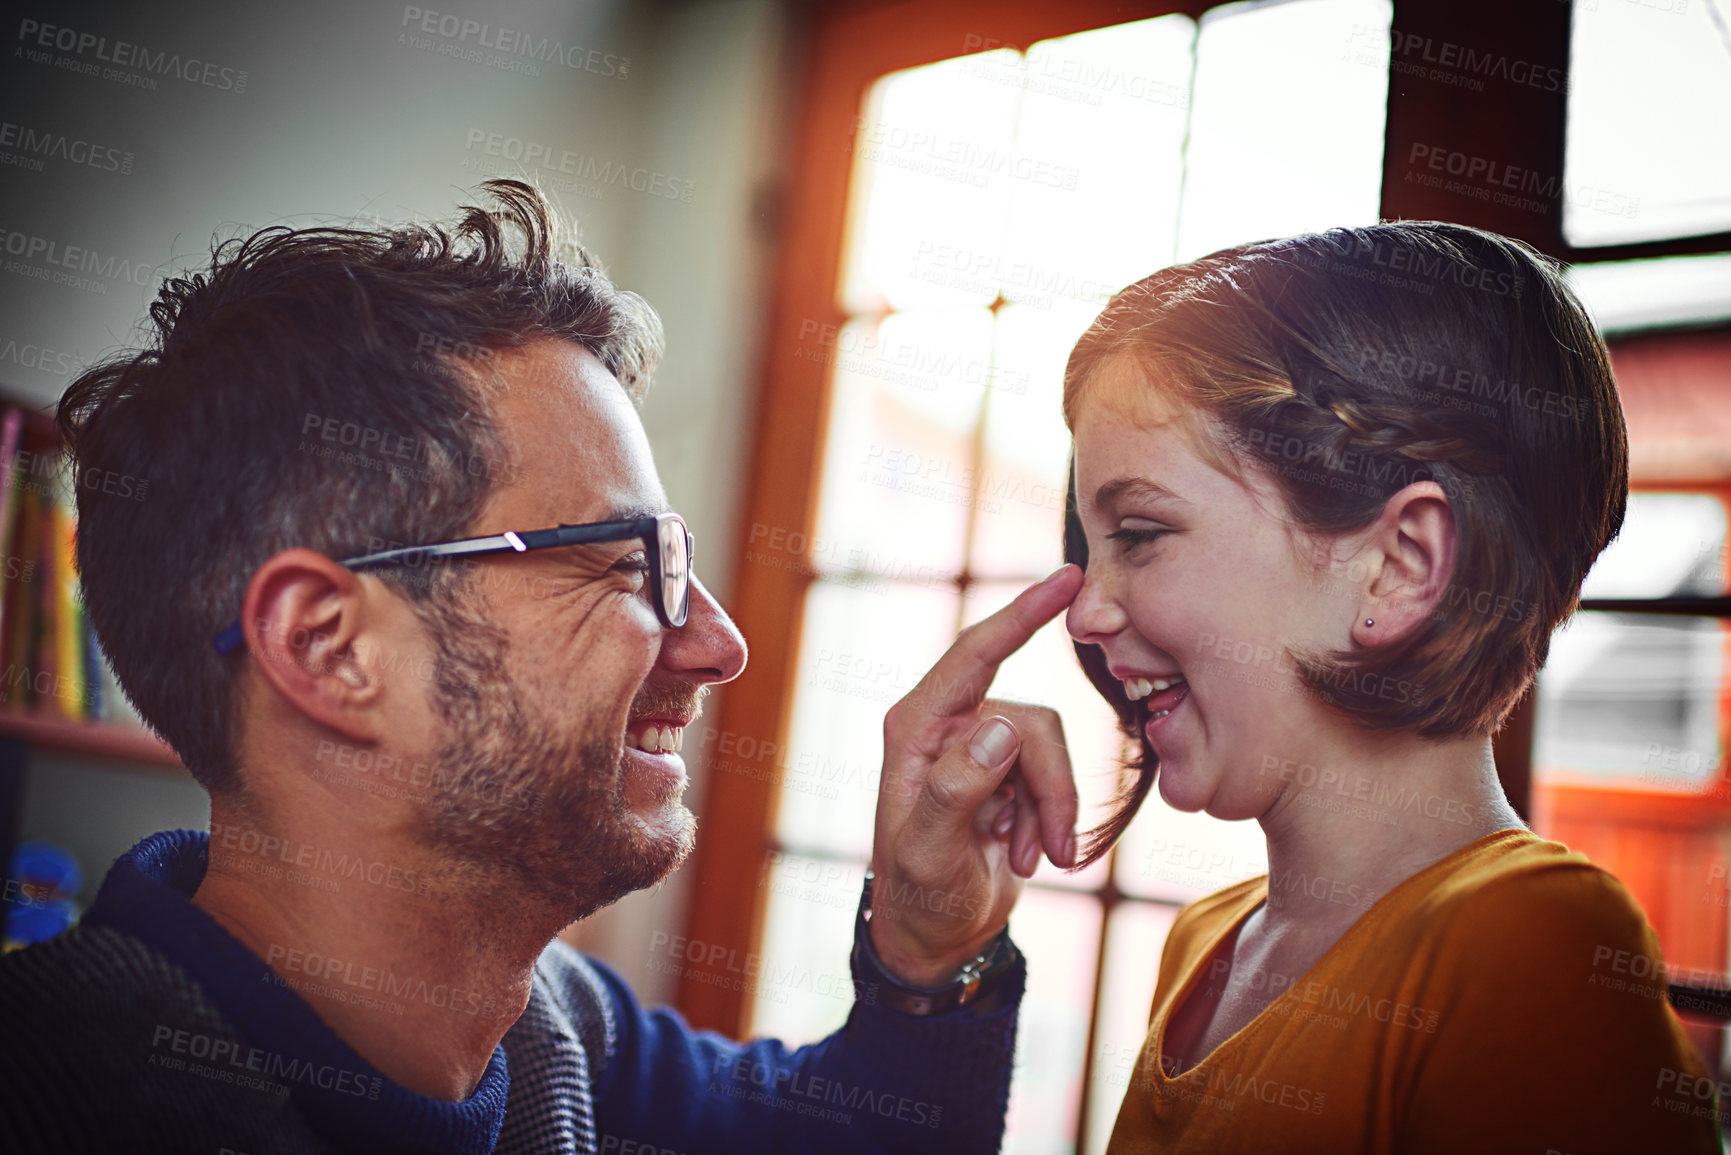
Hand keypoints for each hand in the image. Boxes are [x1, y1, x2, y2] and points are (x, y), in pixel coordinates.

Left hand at [868, 564, 1083, 986]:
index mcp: (915, 728)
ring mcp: (980, 746)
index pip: (975, 654)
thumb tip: (1001, 727)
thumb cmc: (918, 896)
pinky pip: (1055, 775)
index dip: (1022, 613)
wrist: (937, 938)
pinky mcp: (1008, 772)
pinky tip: (1029, 853)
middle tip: (1051, 851)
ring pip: (1050, 749)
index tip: (1067, 578)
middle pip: (1032, 723)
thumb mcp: (929, 853)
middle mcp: (948, 725)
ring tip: (1034, 858)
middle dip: (1052, 788)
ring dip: (1054, 810)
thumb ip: (958, 788)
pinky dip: (1053, 819)